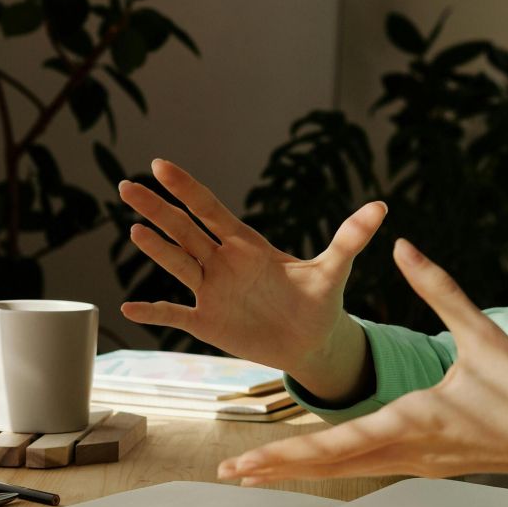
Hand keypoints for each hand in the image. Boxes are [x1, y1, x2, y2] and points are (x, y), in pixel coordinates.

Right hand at [117, 159, 385, 386]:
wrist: (312, 341)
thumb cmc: (320, 301)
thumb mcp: (334, 270)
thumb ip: (350, 238)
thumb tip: (381, 206)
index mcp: (247, 244)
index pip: (209, 209)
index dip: (186, 188)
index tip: (160, 165)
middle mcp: (222, 263)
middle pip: (183, 230)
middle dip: (157, 209)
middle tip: (126, 186)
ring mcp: (212, 292)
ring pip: (176, 265)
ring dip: (155, 249)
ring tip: (134, 229)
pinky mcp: (208, 322)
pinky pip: (175, 315)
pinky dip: (154, 312)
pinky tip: (128, 307)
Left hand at [214, 238, 507, 504]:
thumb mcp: (485, 335)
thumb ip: (440, 289)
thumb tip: (405, 246)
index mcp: (412, 422)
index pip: (336, 443)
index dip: (287, 452)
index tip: (246, 461)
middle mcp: (406, 451)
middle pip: (329, 466)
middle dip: (278, 468)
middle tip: (228, 474)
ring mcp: (417, 463)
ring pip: (347, 470)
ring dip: (302, 470)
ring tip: (258, 471)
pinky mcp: (428, 463)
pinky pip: (369, 467)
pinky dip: (335, 465)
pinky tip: (318, 462)